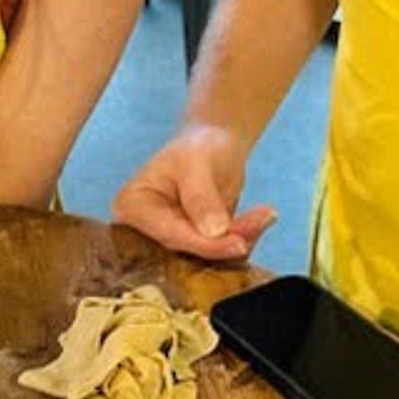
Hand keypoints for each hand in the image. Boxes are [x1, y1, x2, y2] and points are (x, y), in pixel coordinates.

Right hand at [113, 124, 276, 261]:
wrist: (214, 143)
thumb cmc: (196, 146)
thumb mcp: (196, 162)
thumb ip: (202, 197)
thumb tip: (214, 232)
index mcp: (132, 208)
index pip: (170, 235)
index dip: (205, 244)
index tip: (238, 243)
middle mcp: (145, 231)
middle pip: (189, 251)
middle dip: (227, 242)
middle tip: (261, 221)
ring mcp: (171, 241)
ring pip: (210, 255)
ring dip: (242, 238)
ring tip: (266, 214)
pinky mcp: (195, 246)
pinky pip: (222, 252)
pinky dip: (245, 237)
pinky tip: (262, 218)